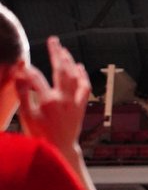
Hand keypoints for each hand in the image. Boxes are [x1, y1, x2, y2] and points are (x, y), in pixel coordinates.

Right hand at [14, 37, 91, 154]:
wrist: (60, 149)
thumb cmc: (40, 135)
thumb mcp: (26, 116)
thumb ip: (23, 95)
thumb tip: (20, 76)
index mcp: (48, 102)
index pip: (36, 77)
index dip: (26, 69)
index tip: (20, 64)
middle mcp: (64, 100)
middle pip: (61, 70)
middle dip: (56, 53)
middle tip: (53, 40)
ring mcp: (75, 102)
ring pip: (74, 76)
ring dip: (69, 61)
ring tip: (62, 49)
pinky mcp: (81, 106)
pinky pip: (85, 87)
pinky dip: (82, 76)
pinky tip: (79, 66)